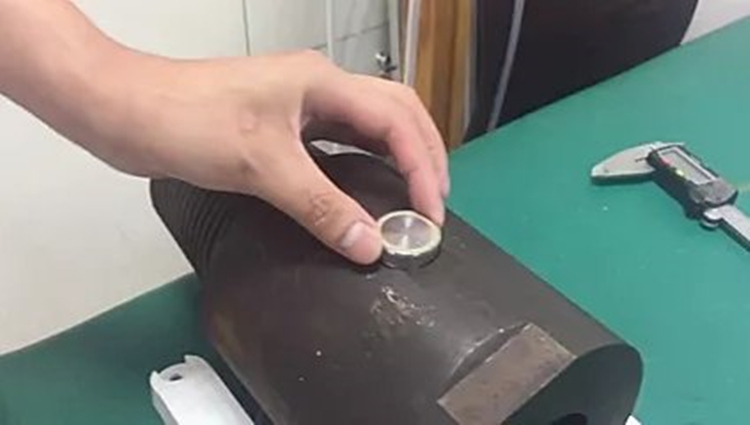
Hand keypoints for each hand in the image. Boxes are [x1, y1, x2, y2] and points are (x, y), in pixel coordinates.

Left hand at [90, 50, 448, 263]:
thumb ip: (320, 206)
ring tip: (413, 201)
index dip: (423, 165)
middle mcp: (320, 89)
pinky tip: (365, 194)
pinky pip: (338, 145)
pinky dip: (362, 168)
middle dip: (424, 156)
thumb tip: (370, 246)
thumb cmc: (188, 123)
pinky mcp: (281, 126)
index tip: (430, 215)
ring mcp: (300, 106)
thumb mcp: (261, 166)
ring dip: (397, 160)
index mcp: (323, 84)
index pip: (396, 120)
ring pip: (368, 128)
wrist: (124, 111)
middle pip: (394, 114)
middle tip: (434, 206)